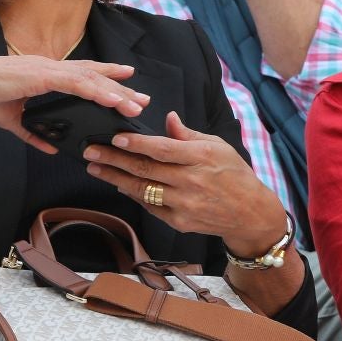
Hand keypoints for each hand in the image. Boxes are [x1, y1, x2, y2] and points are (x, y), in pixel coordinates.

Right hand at [0, 56, 147, 152]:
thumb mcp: (12, 120)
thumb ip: (34, 133)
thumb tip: (50, 147)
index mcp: (45, 75)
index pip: (83, 75)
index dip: (106, 78)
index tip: (127, 85)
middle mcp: (50, 68)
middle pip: (94, 77)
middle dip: (120, 88)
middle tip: (142, 100)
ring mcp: (46, 70)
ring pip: (91, 79)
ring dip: (116, 92)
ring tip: (136, 104)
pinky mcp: (40, 76)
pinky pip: (76, 83)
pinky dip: (97, 91)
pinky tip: (114, 99)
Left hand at [83, 110, 288, 246]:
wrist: (250, 213)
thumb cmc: (234, 174)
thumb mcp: (219, 146)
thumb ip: (189, 135)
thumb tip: (168, 118)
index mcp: (203, 157)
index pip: (163, 149)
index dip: (137, 144)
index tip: (114, 138)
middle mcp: (192, 181)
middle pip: (145, 169)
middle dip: (114, 160)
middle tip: (91, 151)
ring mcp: (185, 204)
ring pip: (142, 189)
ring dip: (115, 178)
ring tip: (96, 168)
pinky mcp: (180, 222)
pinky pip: (150, 206)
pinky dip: (134, 195)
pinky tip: (120, 184)